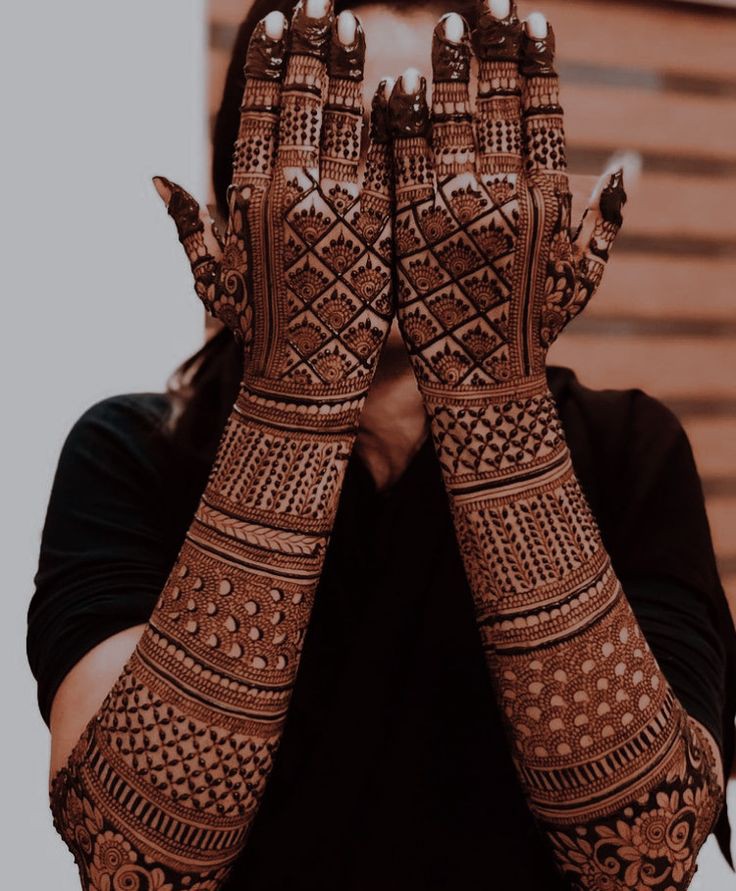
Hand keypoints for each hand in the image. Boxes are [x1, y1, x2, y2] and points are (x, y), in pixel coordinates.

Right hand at [155, 0, 392, 407]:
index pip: (257, 111)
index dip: (267, 63)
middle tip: (320, 4)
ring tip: (351, 25)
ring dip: (348, 68)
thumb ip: (188, 223)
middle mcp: (292, 193)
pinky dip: (392, 121)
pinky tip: (399, 86)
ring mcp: (340, 207)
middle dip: (310, 47)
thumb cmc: (255, 331)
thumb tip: (155, 176)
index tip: (275, 22)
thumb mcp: (211, 277)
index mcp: (248, 198)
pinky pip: (387, 161)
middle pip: (301, 102)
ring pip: (345, 120)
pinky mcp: (382, 227)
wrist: (308, 381)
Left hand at [388, 1, 625, 395]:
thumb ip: (605, 218)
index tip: (532, 20)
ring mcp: (455, 213)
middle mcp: (505, 199)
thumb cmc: (536, 329)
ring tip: (445, 26)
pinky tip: (397, 85)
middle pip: (498, 106)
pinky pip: (403, 162)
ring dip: (448, 69)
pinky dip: (401, 122)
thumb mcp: (581, 276)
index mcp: (548, 203)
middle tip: (486, 4)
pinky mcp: (411, 231)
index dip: (537, 64)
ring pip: (450, 123)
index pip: (544, 114)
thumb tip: (627, 164)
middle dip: (492, 49)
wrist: (483, 383)